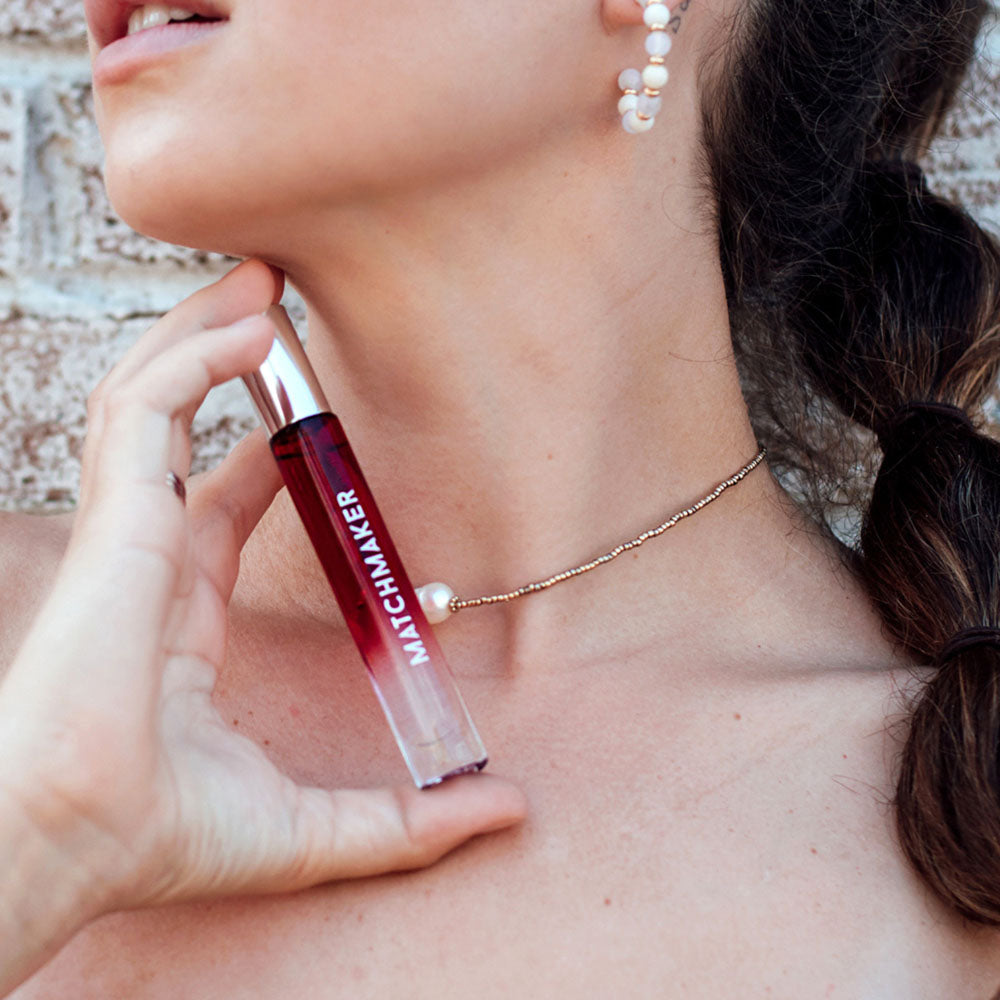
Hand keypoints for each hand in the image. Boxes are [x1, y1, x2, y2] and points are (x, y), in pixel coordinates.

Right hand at [0, 260, 525, 990]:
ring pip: (150, 400)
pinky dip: (190, 359)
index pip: (217, 501)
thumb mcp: (317, 828)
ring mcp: (126, 531)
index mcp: (178, 612)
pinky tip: (252, 327)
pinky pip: (142, 411)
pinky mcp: (115, 518)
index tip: (309, 423)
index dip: (262, 454)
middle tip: (280, 308)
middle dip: (220, 359)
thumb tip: (509, 808)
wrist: (82, 842)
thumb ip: (412, 823)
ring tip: (265, 283)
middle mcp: (148, 559)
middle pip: (178, 429)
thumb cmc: (169, 836)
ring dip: (204, 334)